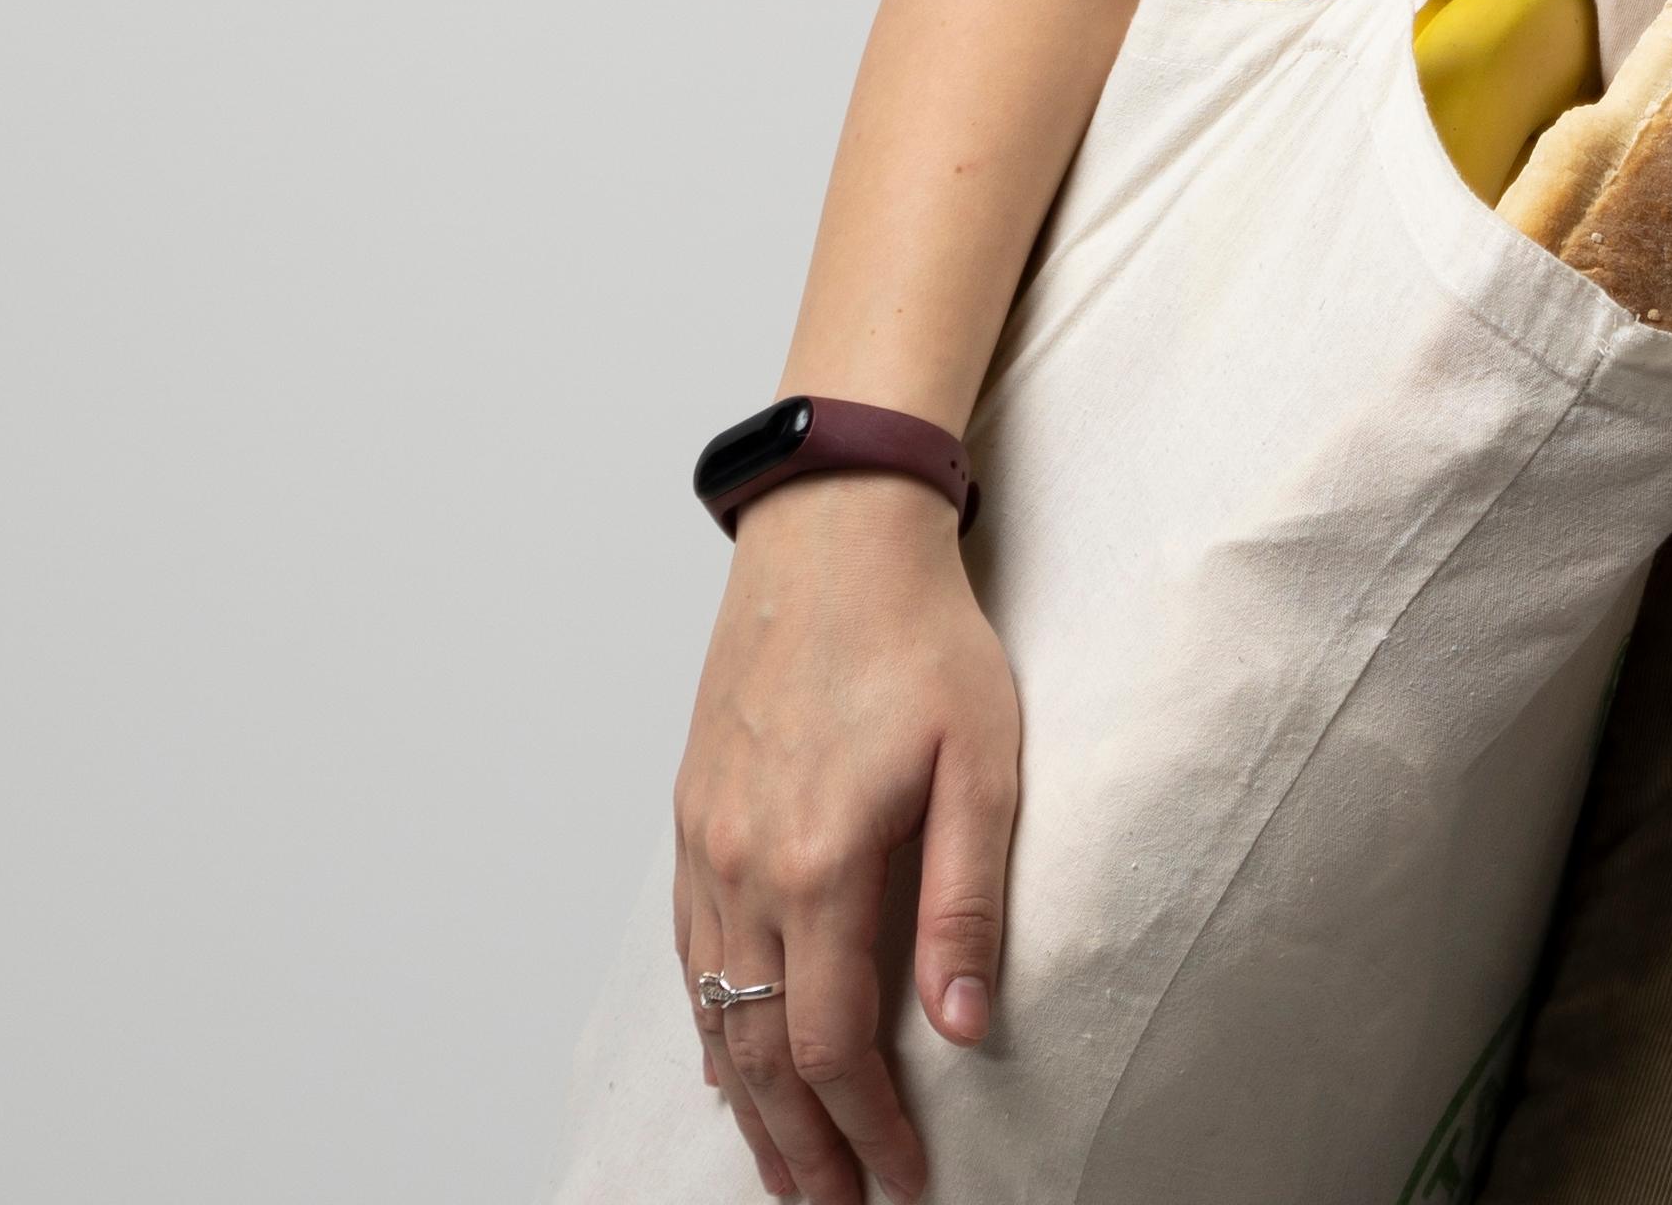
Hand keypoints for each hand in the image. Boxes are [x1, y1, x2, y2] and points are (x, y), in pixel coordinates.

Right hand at [671, 474, 1021, 1204]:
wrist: (833, 532)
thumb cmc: (922, 636)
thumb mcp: (981, 762)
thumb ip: (968, 899)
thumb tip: (963, 1027)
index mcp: (817, 862)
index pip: (829, 1044)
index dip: (867, 1128)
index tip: (904, 1182)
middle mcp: (742, 866)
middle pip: (758, 1052)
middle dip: (800, 1147)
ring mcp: (704, 842)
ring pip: (712, 1013)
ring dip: (748, 1105)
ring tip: (787, 1169)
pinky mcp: (691, 814)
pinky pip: (689, 953)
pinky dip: (707, 1027)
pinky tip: (726, 1065)